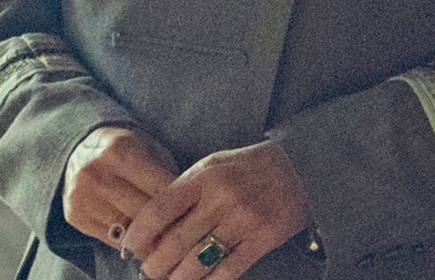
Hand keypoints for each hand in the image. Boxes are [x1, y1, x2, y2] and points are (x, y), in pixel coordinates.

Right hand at [62, 126, 178, 249]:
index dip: (182, 203)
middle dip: (168, 223)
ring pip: (127, 230)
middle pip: (143, 211)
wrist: (77, 151)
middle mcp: (98, 174)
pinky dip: (131, 244)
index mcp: (120, 152)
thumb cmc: (124, 150)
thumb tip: (188, 207)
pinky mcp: (75, 217)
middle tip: (187, 231)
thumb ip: (165, 173)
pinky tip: (146, 242)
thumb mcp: (147, 148)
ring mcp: (82, 198)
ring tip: (169, 239)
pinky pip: (110, 239)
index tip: (198, 213)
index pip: (159, 187)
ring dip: (151, 239)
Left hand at [122, 140, 311, 279]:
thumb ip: (184, 192)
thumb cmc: (248, 168)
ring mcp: (244, 220)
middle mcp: (222, 198)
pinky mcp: (263, 239)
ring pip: (197, 263)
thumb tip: (151, 230)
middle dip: (154, 265)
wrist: (303, 166)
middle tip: (150, 270)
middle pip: (173, 243)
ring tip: (172, 278)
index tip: (131, 248)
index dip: (138, 235)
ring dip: (177, 278)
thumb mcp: (213, 167)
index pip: (158, 210)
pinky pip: (227, 271)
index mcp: (204, 177)